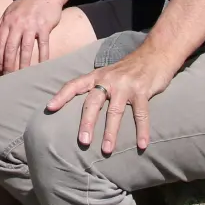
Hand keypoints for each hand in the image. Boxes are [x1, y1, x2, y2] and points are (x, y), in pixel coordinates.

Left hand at [0, 0, 65, 73]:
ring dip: (23, 64)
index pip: (0, 43)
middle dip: (8, 64)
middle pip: (10, 48)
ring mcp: (31, 26)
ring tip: (22, 75)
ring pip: (26, 49)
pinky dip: (43, 57)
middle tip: (9, 77)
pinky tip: (42, 66)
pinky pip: (43, 45)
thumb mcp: (9, 11)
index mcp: (7, 21)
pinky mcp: (45, 27)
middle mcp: (17, 24)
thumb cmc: (27, 4)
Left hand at [45, 44, 180, 153]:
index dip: (61, 96)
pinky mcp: (143, 91)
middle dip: (86, 122)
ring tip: (106, 150)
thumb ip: (97, 87)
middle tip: (82, 141)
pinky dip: (142, 131)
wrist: (155, 53)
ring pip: (115, 111)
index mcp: (97, 76)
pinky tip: (142, 145)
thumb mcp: (108, 73)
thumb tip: (82, 110)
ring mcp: (126, 85)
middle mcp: (109, 79)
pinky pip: (141, 114)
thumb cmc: (129, 69)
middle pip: (93, 102)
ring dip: (111, 132)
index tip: (49, 108)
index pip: (74, 84)